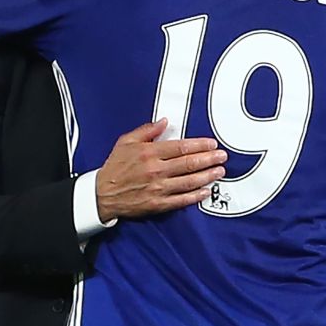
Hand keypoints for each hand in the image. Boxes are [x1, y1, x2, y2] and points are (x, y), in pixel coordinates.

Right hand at [96, 118, 227, 220]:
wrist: (102, 194)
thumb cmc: (115, 167)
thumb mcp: (126, 142)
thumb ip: (146, 131)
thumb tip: (164, 122)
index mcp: (149, 153)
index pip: (181, 147)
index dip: (199, 145)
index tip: (212, 144)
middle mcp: (156, 170)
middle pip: (189, 163)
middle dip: (209, 159)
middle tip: (222, 156)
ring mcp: (158, 188)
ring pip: (189, 181)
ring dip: (207, 176)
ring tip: (220, 171)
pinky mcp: (157, 204)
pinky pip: (181, 200)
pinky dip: (195, 196)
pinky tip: (206, 191)